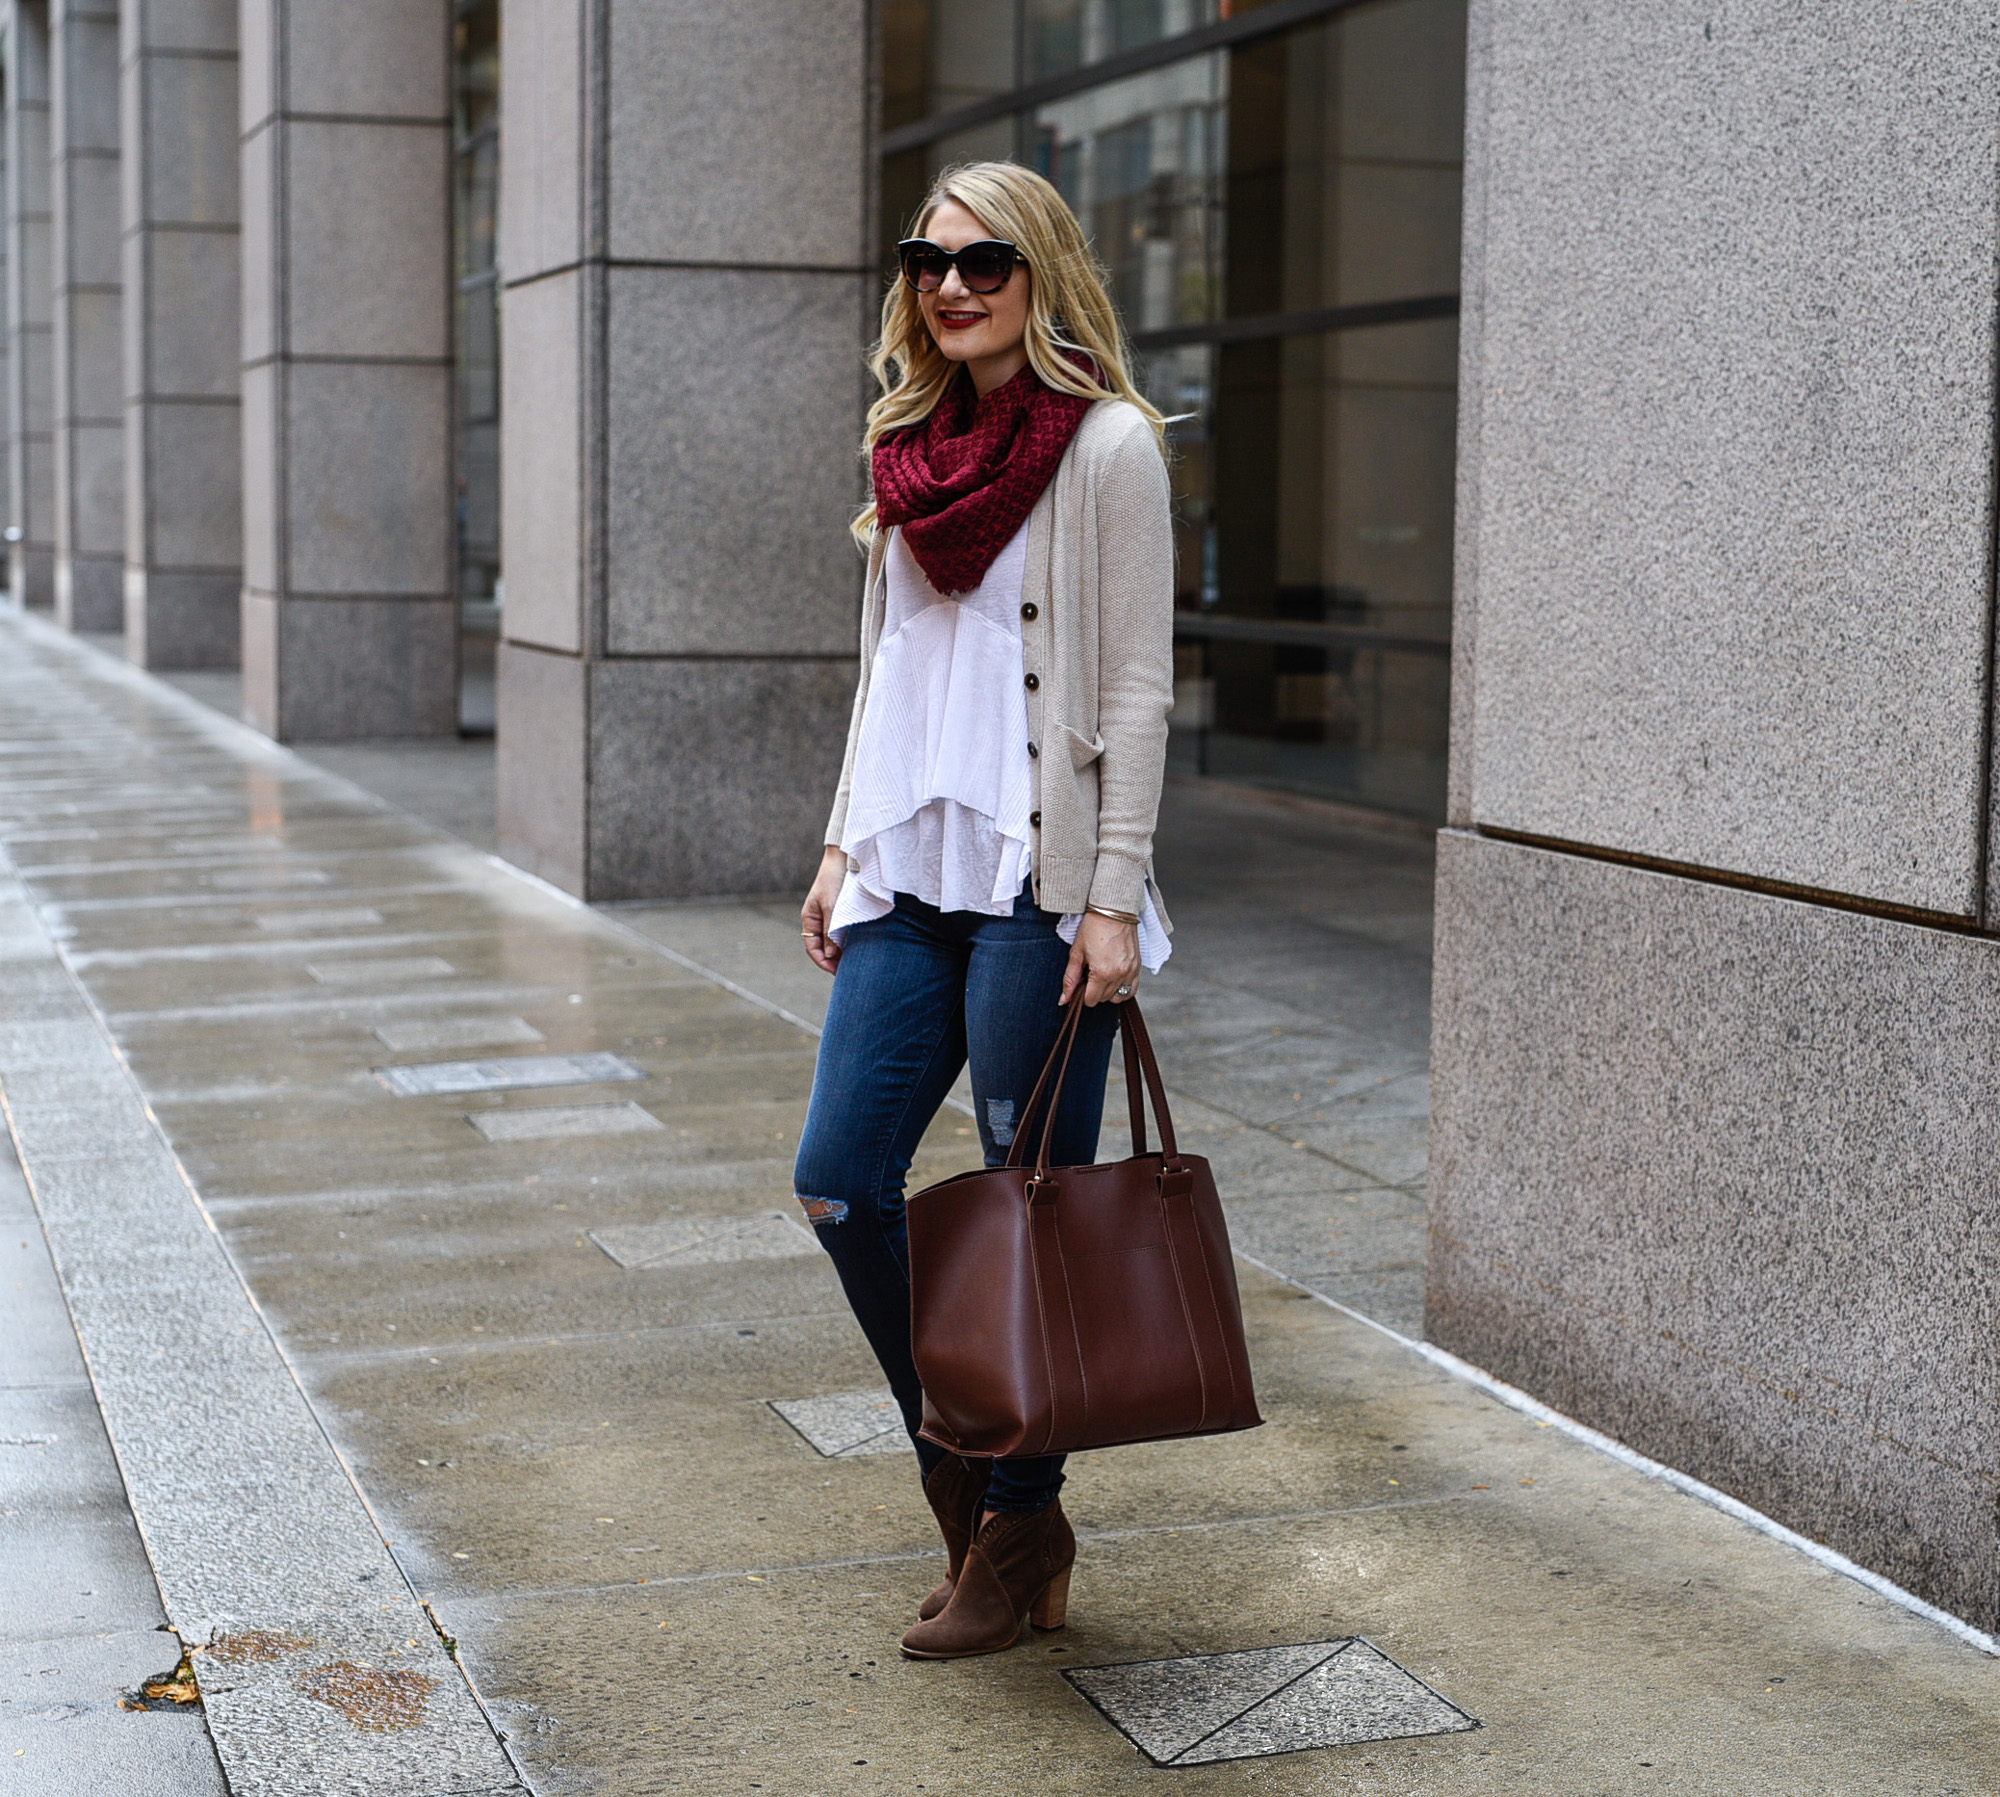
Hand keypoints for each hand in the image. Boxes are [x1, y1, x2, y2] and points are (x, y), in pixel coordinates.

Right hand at [801, 846, 846, 973]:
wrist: (846, 857)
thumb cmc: (834, 878)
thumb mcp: (831, 906)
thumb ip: (830, 931)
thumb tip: (830, 955)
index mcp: (810, 918)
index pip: (812, 948)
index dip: (822, 961)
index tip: (836, 972)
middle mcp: (819, 919)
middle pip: (824, 947)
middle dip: (834, 960)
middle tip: (849, 972)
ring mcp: (832, 916)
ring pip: (835, 941)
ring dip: (843, 952)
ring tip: (856, 962)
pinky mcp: (844, 912)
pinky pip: (845, 932)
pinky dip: (850, 941)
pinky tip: (860, 947)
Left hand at [1061, 911, 1138, 1006]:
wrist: (1114, 910)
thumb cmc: (1093, 927)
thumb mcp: (1077, 952)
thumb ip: (1070, 978)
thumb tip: (1064, 999)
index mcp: (1102, 973)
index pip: (1091, 1000)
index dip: (1083, 994)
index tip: (1082, 981)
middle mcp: (1119, 975)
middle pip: (1104, 999)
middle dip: (1094, 991)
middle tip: (1090, 974)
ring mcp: (1131, 971)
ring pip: (1118, 997)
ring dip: (1108, 992)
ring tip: (1102, 977)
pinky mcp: (1138, 967)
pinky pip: (1132, 989)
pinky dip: (1123, 989)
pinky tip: (1114, 978)